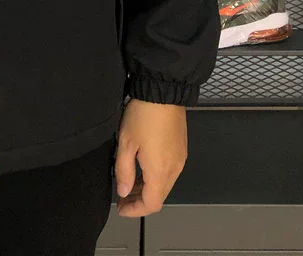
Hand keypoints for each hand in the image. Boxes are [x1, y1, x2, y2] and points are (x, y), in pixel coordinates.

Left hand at [114, 99, 186, 216]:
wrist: (163, 92)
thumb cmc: (143, 116)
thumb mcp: (126, 143)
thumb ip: (124, 170)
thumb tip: (123, 191)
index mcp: (160, 171)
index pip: (151, 204)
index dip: (135, 210)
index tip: (121, 208)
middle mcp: (174, 169)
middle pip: (159, 196)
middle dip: (140, 200)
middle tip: (122, 197)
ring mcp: (180, 159)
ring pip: (165, 184)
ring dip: (148, 188)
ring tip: (129, 183)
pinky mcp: (181, 149)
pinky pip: (169, 172)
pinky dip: (156, 177)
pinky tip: (142, 168)